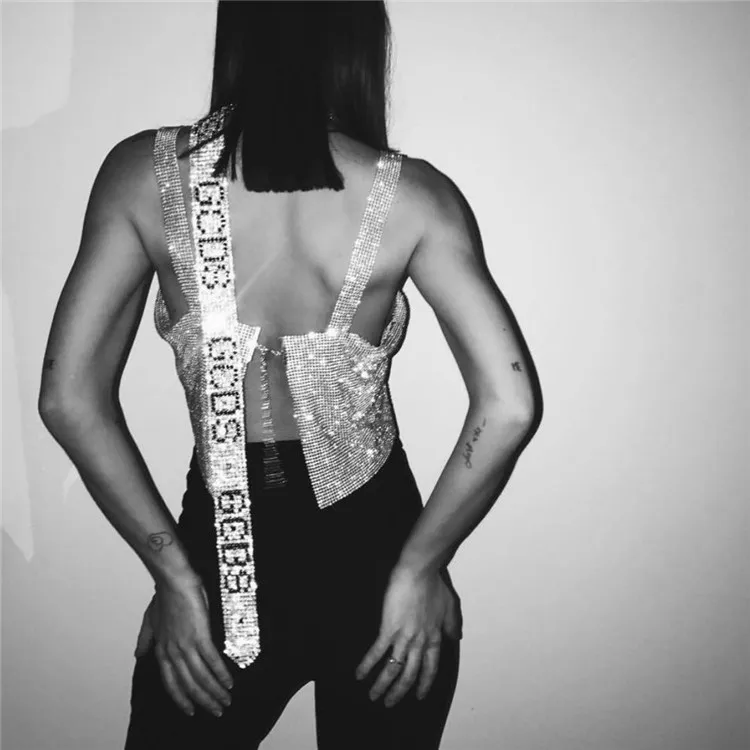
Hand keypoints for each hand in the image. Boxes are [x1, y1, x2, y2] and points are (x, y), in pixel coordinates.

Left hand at [133, 575, 233, 716]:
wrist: (174, 580)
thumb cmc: (164, 595)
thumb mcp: (150, 620)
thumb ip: (146, 639)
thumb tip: (138, 655)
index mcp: (162, 650)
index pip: (170, 683)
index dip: (181, 699)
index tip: (190, 711)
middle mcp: (173, 653)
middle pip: (188, 685)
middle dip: (203, 701)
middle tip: (216, 711)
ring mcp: (186, 645)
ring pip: (200, 678)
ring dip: (214, 692)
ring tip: (226, 701)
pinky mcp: (201, 636)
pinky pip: (211, 661)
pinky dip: (220, 674)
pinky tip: (229, 682)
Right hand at [355, 565, 461, 706]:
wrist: (419, 571)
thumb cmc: (433, 584)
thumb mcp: (449, 605)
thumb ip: (452, 624)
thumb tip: (456, 638)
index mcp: (434, 637)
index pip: (430, 667)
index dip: (425, 683)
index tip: (419, 696)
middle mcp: (420, 642)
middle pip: (410, 674)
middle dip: (399, 692)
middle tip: (390, 703)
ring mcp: (404, 637)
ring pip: (394, 669)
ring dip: (382, 685)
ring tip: (373, 696)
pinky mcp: (388, 629)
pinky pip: (377, 652)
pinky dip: (367, 665)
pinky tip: (359, 675)